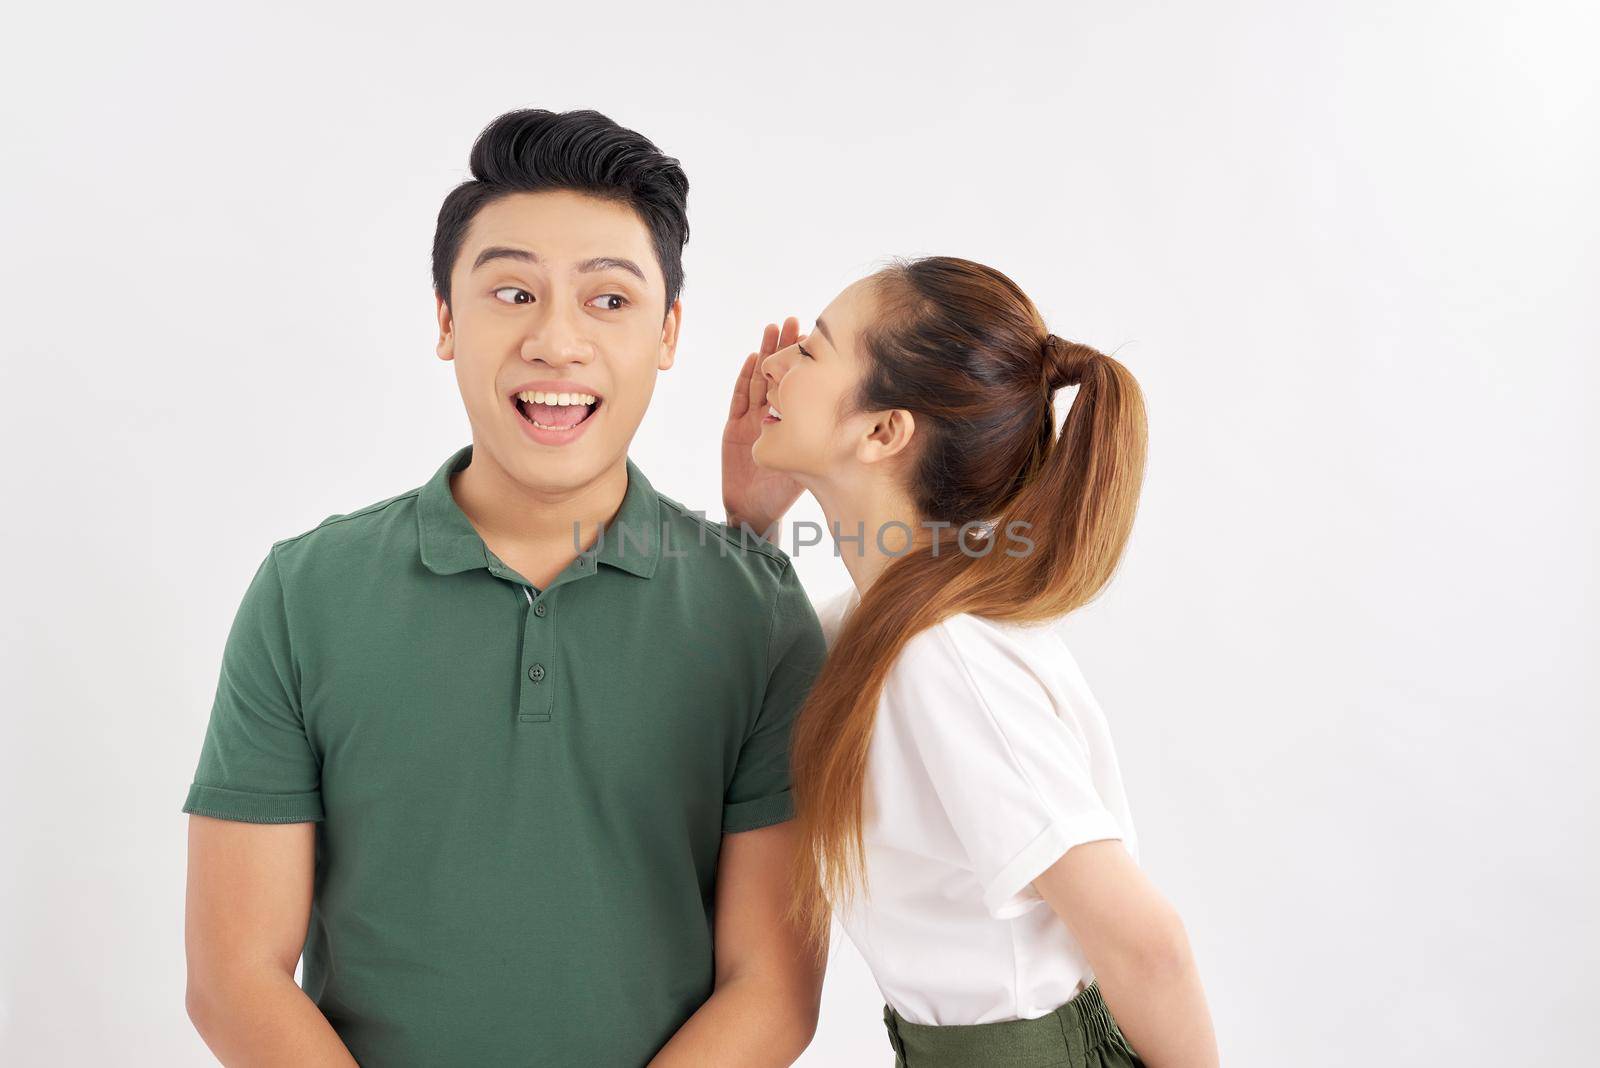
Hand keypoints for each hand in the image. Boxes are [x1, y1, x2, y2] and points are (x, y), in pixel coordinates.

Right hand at [723, 317, 805, 540]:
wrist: (754, 512)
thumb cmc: (783, 494)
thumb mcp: (809, 462)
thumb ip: (821, 442)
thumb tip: (858, 423)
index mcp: (792, 423)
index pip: (799, 386)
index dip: (805, 364)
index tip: (817, 339)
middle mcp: (772, 417)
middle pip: (778, 375)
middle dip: (785, 348)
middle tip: (796, 321)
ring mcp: (752, 420)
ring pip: (759, 380)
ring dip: (765, 354)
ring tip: (773, 328)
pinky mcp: (735, 428)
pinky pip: (739, 399)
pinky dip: (745, 378)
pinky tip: (753, 358)